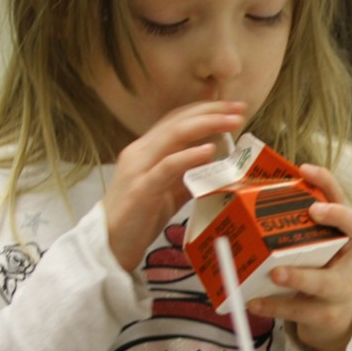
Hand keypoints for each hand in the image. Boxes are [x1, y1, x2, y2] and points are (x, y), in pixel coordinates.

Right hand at [103, 101, 245, 272]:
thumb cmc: (141, 216)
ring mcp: (139, 168)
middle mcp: (140, 152)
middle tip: (240, 108)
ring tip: (232, 122)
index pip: (177, 118)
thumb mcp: (170, 189)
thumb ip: (189, 173)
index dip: (206, 109)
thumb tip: (217, 160)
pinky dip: (189, 156)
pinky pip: (167, 167)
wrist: (110, 244)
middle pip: (178, 121)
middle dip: (212, 111)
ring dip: (207, 125)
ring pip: (173, 135)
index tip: (234, 107)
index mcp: (147, 149)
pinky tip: (209, 150)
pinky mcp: (142, 189)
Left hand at [247, 164, 351, 350]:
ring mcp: (340, 288)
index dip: (330, 185)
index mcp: (342, 235)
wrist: (333, 318)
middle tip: (312, 210)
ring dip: (300, 275)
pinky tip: (253, 301)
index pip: (342, 195)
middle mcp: (347, 258)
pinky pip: (300, 309)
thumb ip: (289, 228)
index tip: (306, 170)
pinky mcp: (325, 315)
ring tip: (275, 272)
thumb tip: (237, 197)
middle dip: (337, 218)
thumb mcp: (309, 248)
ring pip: (326, 281)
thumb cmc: (313, 271)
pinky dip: (274, 305)